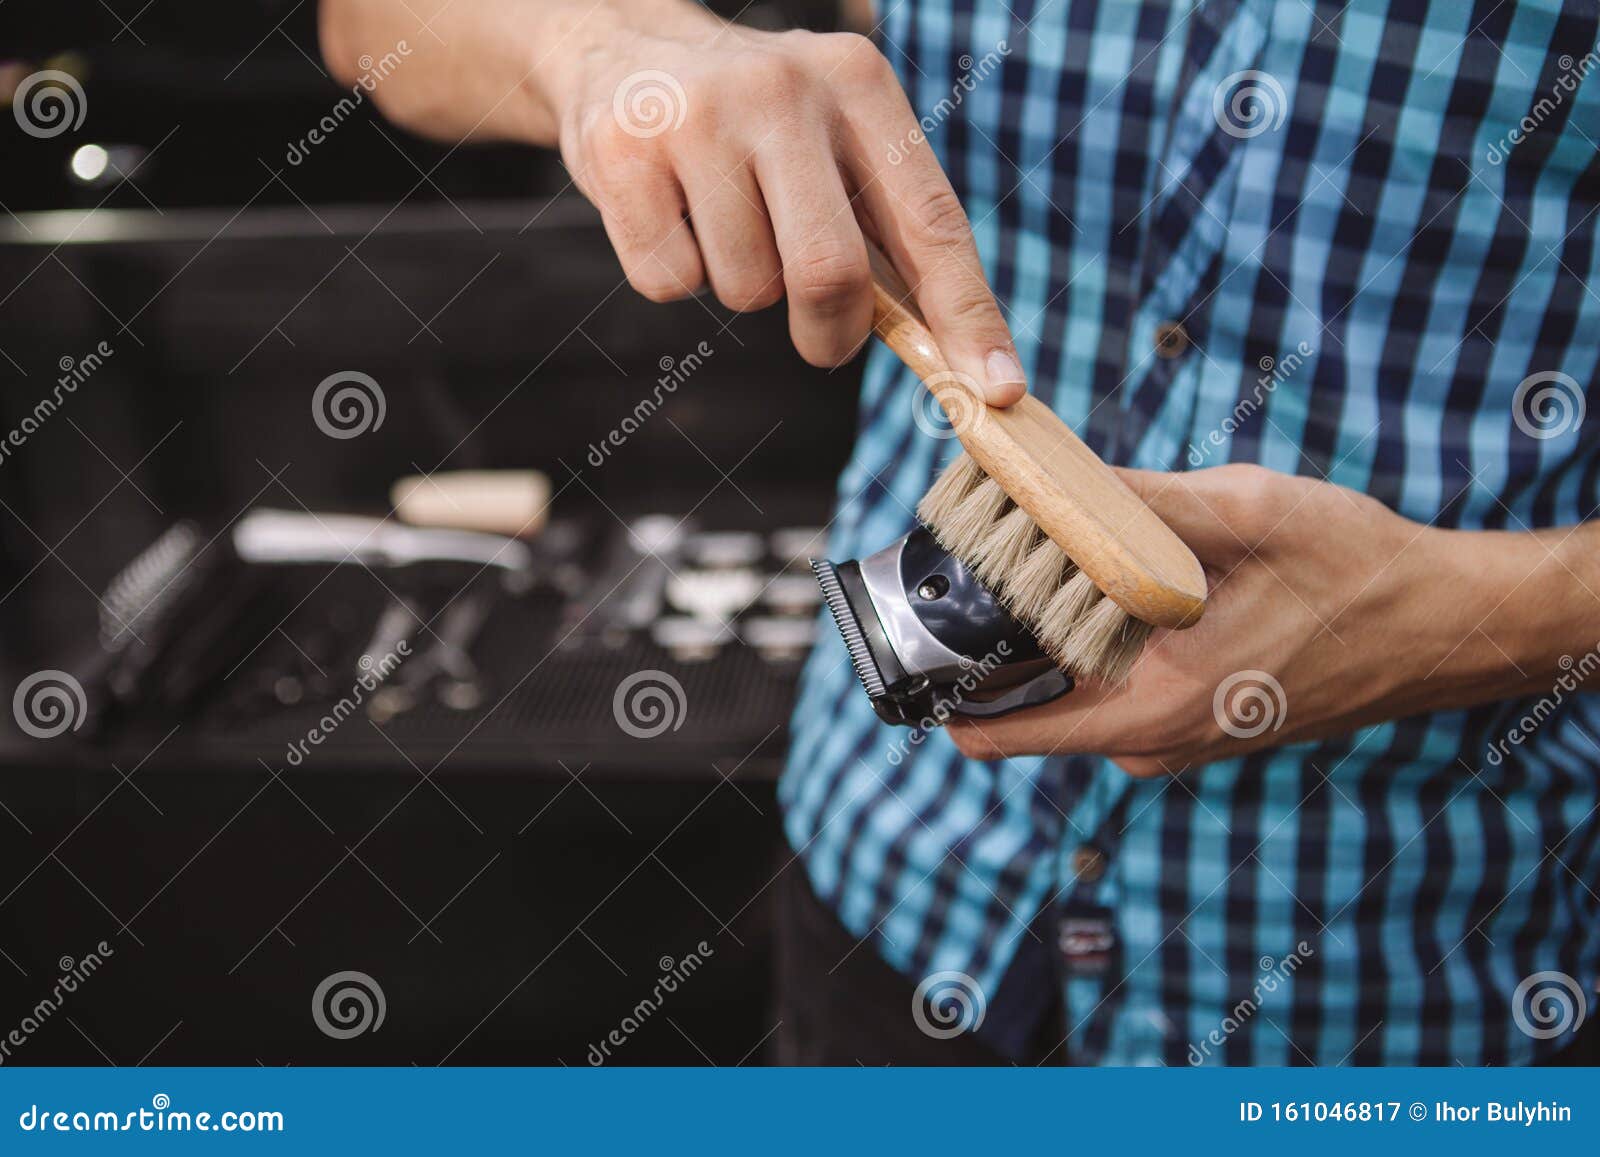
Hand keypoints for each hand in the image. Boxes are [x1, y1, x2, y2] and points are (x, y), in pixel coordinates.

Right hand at [318, 0, 1026, 399]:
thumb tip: (963, 359)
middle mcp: (782, 89)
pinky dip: (676, 276)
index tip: (995, 390)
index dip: (967, 315)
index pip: (932, 221)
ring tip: (724, 222)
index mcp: (859, 84)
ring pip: (746, 287)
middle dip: (830, 334)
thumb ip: (891, 233)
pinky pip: (671, 282)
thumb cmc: (757, 124)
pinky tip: (671, 214)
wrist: (623, 49)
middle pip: (830, 273)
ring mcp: (697, 117)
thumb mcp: (836, 139)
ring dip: (744, 287)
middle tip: (822, 341)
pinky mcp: (623, 154)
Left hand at [947, 464, 1598, 774]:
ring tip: (1045, 544)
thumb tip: (1041, 472)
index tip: (916, 619)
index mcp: (1150, 712)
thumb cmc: (1357, 573)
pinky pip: (1110, 681)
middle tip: (979, 547)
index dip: (942, 678)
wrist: (1444, 624)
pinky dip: (1091, 631)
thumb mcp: (1243, 514)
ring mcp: (1172, 735)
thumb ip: (1137, 501)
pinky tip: (1108, 568)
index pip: (996, 732)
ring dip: (1044, 625)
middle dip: (990, 632)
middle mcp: (1152, 741)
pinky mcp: (1191, 715)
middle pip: (1022, 700)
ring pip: (1066, 686)